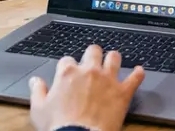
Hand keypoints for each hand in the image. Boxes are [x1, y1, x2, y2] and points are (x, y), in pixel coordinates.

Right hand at [29, 44, 144, 130]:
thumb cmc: (59, 126)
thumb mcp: (39, 109)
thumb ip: (38, 92)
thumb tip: (35, 81)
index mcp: (68, 74)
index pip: (67, 60)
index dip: (68, 66)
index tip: (69, 71)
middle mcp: (89, 72)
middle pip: (93, 51)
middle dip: (92, 54)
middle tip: (92, 60)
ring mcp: (108, 80)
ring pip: (114, 57)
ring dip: (114, 59)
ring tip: (113, 61)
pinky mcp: (123, 92)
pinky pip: (135, 77)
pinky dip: (138, 74)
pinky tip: (139, 71)